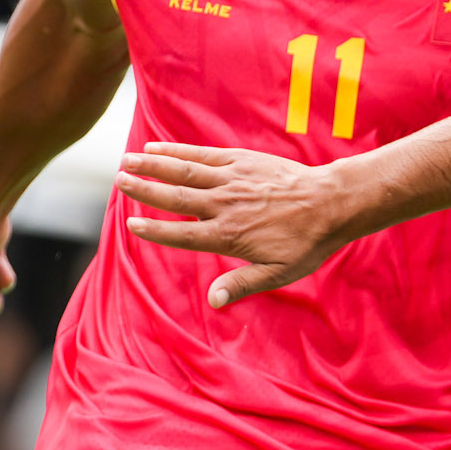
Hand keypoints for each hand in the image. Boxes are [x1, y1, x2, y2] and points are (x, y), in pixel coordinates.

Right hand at [114, 143, 361, 306]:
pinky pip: (203, 154)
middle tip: (119, 182)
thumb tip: (212, 301)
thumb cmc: (305, 243)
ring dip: (153, 166)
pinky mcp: (241, 160)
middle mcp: (224, 205)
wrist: (330, 203)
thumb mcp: (278, 273)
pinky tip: (157, 148)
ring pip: (184, 171)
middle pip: (175, 197)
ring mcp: (232, 179)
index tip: (130, 225)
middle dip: (145, 190)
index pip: (181, 234)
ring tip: (127, 161)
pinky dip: (178, 151)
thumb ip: (241, 284)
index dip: (153, 230)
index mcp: (228, 236)